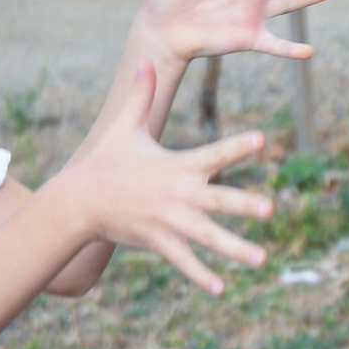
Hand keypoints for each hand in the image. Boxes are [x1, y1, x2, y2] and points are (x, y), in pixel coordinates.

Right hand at [53, 63, 273, 292]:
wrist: (77, 201)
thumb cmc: (106, 161)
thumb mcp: (124, 125)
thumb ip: (141, 94)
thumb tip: (145, 59)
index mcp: (179, 166)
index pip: (216, 154)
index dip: (238, 146)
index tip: (264, 140)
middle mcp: (179, 195)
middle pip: (219, 200)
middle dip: (244, 205)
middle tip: (270, 209)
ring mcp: (170, 222)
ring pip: (209, 238)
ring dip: (236, 249)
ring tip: (262, 260)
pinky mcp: (159, 242)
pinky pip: (184, 261)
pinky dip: (201, 275)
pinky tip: (221, 289)